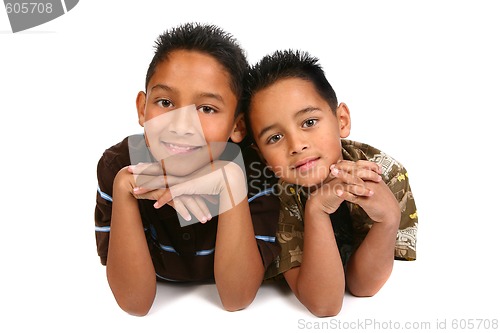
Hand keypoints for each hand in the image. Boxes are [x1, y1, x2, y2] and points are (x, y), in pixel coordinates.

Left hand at [132, 161, 246, 218]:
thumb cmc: (217, 175)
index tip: (138, 165)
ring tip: (134, 191)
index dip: (149, 165)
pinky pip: (173, 194)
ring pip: (161, 182)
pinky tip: (154, 205)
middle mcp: (181, 170)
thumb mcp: (200, 175)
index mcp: (183, 166)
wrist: (229, 176)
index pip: (161, 165)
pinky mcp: (189, 187)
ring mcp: (184, 178)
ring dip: (147, 187)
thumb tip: (186, 179)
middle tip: (128, 170)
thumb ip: (191, 176)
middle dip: (142, 170)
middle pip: (157, 170)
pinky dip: (163, 199)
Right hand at [307, 160, 381, 214]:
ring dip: (369, 179)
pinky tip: (370, 193)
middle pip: (358, 168)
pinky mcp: (338, 189)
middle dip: (371, 171)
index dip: (369, 165)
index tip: (379, 169)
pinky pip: (351, 188)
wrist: (318, 203)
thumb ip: (349, 179)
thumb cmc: (330, 194)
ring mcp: (339, 181)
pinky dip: (361, 190)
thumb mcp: (341, 184)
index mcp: (342, 171)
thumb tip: (361, 178)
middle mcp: (341, 174)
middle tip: (380, 175)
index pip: (357, 164)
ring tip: (378, 182)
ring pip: (356, 177)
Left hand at [333, 160, 399, 224]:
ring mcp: (369, 191)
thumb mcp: (377, 186)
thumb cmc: (382, 199)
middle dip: (343, 167)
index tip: (337, 163)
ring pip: (355, 181)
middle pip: (356, 171)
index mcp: (373, 177)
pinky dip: (346, 194)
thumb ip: (368, 179)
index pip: (359, 166)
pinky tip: (337, 192)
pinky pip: (355, 197)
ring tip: (332, 173)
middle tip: (332, 166)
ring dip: (343, 176)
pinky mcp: (367, 202)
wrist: (391, 213)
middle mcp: (371, 182)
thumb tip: (359, 174)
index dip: (348, 164)